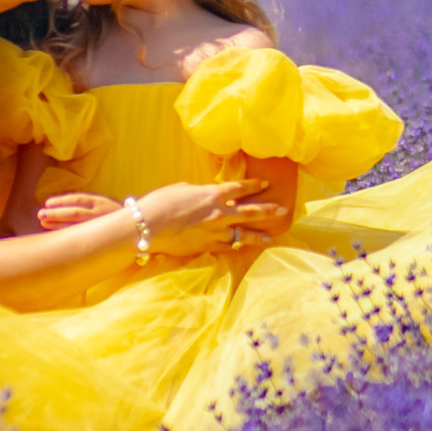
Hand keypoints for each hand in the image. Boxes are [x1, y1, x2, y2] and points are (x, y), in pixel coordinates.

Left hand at [36, 191, 121, 229]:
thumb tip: (59, 205)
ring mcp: (100, 226)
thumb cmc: (111, 213)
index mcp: (100, 202)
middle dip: (57, 213)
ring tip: (43, 222)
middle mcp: (100, 213)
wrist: (135, 224)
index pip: (78, 199)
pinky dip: (67, 233)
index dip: (62, 201)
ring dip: (58, 224)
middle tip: (41, 214)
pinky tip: (55, 232)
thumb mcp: (101, 203)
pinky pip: (81, 235)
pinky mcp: (100, 237)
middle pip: (75, 213)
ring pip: (76, 225)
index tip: (47, 203)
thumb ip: (85, 204)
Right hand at [136, 179, 288, 256]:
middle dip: (268, 211)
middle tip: (283, 211)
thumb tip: (206, 194)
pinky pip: (227, 247)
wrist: (148, 227)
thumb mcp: (182, 189)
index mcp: (212, 195)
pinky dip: (236, 246)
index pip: (240, 188)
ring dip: (257, 235)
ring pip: (242, 234)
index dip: (254, 185)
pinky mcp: (207, 247)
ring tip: (270, 237)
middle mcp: (219, 214)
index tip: (266, 184)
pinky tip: (244, 247)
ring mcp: (215, 232)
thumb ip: (200, 191)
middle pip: (250, 211)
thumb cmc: (160, 203)